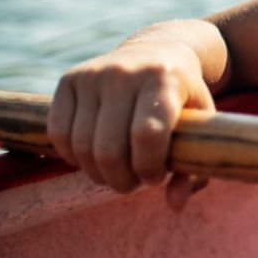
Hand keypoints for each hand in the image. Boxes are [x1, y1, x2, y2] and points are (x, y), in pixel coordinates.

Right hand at [48, 39, 213, 207]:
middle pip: (109, 147)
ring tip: (115, 174)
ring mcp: (93, 73)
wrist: (156, 52)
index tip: (155, 178)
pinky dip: (72, 157)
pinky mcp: (68, 79)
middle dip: (120, 179)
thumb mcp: (199, 127)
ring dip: (97, 173)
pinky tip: (91, 159)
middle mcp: (126, 72)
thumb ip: (195, 168)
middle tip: (132, 183)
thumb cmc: (182, 100)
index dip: (148, 167)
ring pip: (81, 144)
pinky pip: (57, 133)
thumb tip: (175, 205)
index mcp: (165, 80)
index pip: (147, 135)